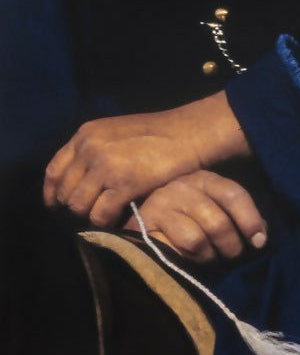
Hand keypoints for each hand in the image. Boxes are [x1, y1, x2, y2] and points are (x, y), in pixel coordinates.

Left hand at [43, 92, 250, 226]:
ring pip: (79, 206)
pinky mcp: (124, 183)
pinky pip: (100, 214)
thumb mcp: (118, 133)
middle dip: (77, 205)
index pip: (54, 170)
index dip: (52, 192)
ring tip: (109, 212)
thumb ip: (96, 150)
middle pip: (66, 191)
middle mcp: (90, 148)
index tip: (56, 205)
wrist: (192, 133)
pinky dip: (107, 221)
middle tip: (95, 209)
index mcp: (86, 134)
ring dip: (92, 214)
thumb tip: (81, 181)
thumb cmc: (160, 135)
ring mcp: (106, 165)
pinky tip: (120, 217)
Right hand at [133, 170, 267, 263]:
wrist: (143, 218)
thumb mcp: (215, 206)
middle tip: (231, 255)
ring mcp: (159, 205)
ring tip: (209, 257)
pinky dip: (184, 260)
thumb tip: (259, 236)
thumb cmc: (189, 214)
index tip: (259, 242)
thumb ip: (237, 215)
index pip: (234, 196)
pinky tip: (186, 258)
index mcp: (205, 179)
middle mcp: (181, 187)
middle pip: (217, 223)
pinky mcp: (142, 226)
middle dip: (230, 246)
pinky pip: (172, 251)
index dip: (250, 221)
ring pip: (196, 240)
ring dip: (207, 256)